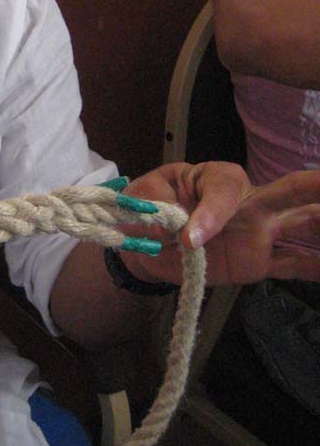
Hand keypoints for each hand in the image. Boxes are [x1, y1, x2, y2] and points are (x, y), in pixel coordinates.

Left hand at [122, 162, 319, 286]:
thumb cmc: (145, 210)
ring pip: (303, 227)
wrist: (145, 245)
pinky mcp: (260, 262)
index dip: (211, 214)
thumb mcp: (142, 199)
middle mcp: (248, 201)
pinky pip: (294, 265)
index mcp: (216, 178)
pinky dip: (316, 267)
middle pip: (289, 192)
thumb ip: (158, 208)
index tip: (189, 239)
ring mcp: (260, 233)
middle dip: (315, 188)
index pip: (225, 190)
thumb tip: (181, 231)